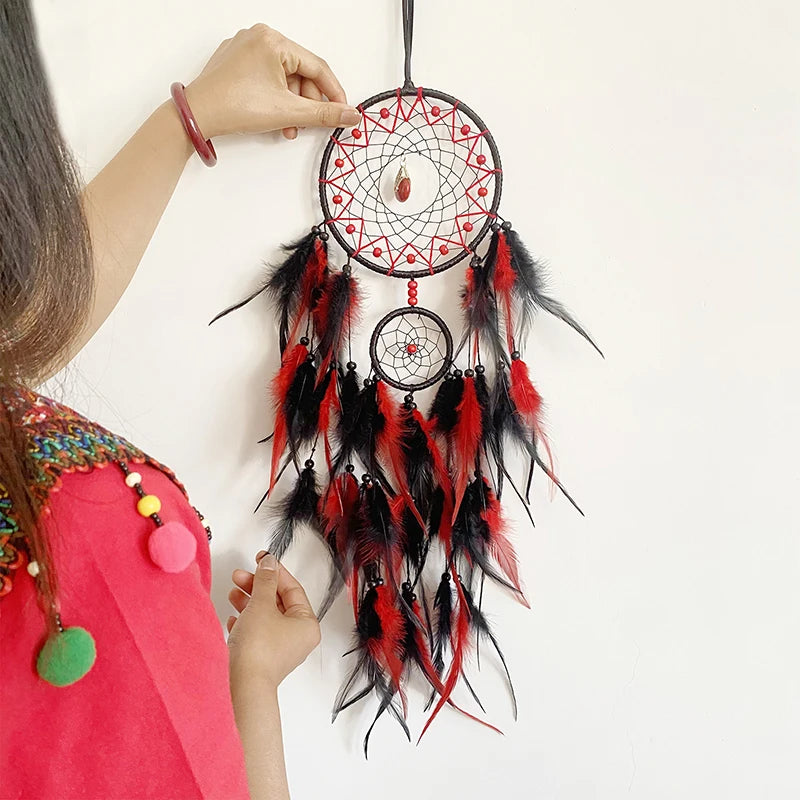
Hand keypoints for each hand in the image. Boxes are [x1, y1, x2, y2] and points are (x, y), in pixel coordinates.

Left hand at [185, 24, 360, 140]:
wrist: (197, 116)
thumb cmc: (233, 106)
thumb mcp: (288, 111)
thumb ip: (325, 114)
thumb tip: (350, 115)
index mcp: (274, 40)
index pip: (317, 67)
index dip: (333, 93)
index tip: (342, 111)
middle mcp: (259, 37)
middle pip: (300, 72)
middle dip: (305, 103)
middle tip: (307, 124)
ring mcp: (245, 48)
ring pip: (283, 77)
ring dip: (291, 104)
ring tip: (287, 126)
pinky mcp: (235, 61)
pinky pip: (265, 77)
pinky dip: (274, 97)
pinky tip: (272, 115)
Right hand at [227, 551, 320, 689]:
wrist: (241, 685)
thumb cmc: (258, 649)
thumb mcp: (262, 604)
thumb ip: (265, 579)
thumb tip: (269, 562)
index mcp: (307, 624)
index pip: (293, 589)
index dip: (275, 571)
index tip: (261, 559)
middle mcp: (297, 638)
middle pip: (278, 602)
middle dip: (258, 586)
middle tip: (241, 575)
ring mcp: (280, 649)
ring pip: (265, 616)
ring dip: (249, 601)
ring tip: (233, 591)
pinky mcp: (262, 658)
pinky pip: (255, 632)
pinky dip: (244, 621)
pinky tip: (232, 618)